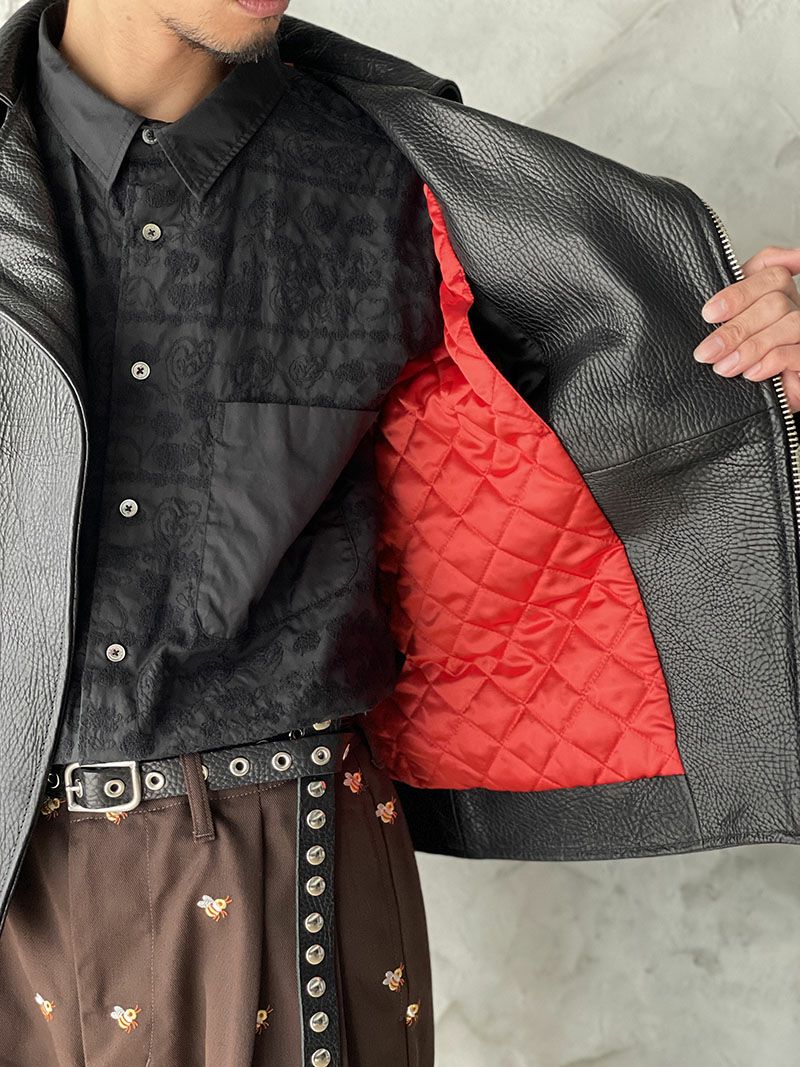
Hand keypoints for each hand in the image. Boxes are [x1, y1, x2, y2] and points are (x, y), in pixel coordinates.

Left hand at [693, 247, 799, 411]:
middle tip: (707, 352)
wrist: (765, 394)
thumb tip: (717, 301)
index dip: (738, 292)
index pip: (770, 271)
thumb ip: (730, 305)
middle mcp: (796, 306)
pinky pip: (797, 352)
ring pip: (789, 323)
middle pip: (774, 301)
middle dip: (735, 329)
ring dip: (751, 347)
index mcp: (777, 290)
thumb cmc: (741, 356)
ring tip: (724, 368)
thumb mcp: (730, 327)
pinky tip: (751, 373)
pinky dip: (772, 361)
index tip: (708, 314)